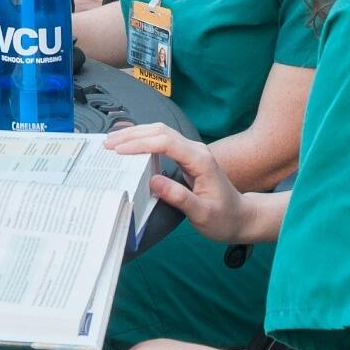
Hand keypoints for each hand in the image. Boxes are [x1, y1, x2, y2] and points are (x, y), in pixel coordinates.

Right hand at [102, 123, 253, 245]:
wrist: (242, 217)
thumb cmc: (224, 218)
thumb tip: (153, 181)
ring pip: (160, 132)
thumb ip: (179, 197)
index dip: (140, 144)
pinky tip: (130, 143)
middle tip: (107, 144)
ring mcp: (192, 151)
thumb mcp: (202, 214)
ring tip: (113, 142)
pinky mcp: (187, 156)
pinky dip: (143, 139)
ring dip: (136, 134)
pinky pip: (162, 140)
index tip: (119, 152)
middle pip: (160, 131)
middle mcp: (196, 150)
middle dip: (132, 135)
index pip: (165, 142)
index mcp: (200, 161)